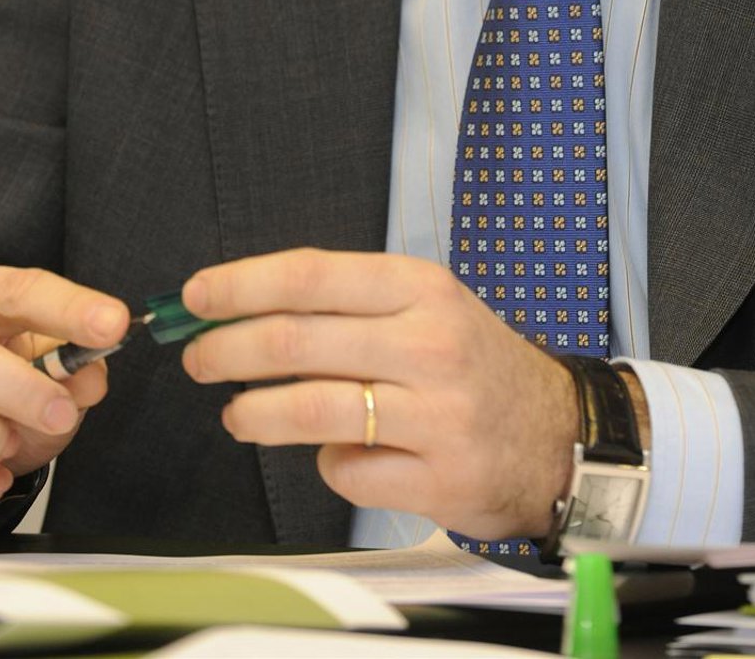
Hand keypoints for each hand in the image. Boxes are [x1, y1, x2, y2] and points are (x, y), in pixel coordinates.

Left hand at [181, 248, 579, 541]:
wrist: (558, 432)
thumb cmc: (473, 362)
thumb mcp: (428, 306)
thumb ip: (348, 306)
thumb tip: (244, 308)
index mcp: (421, 288)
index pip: (312, 276)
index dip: (243, 284)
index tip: (196, 297)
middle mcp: (429, 344)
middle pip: (298, 342)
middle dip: (228, 350)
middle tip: (198, 358)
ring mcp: (437, 414)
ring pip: (314, 411)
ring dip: (255, 413)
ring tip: (236, 415)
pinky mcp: (439, 479)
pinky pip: (350, 471)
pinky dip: (327, 465)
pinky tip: (334, 453)